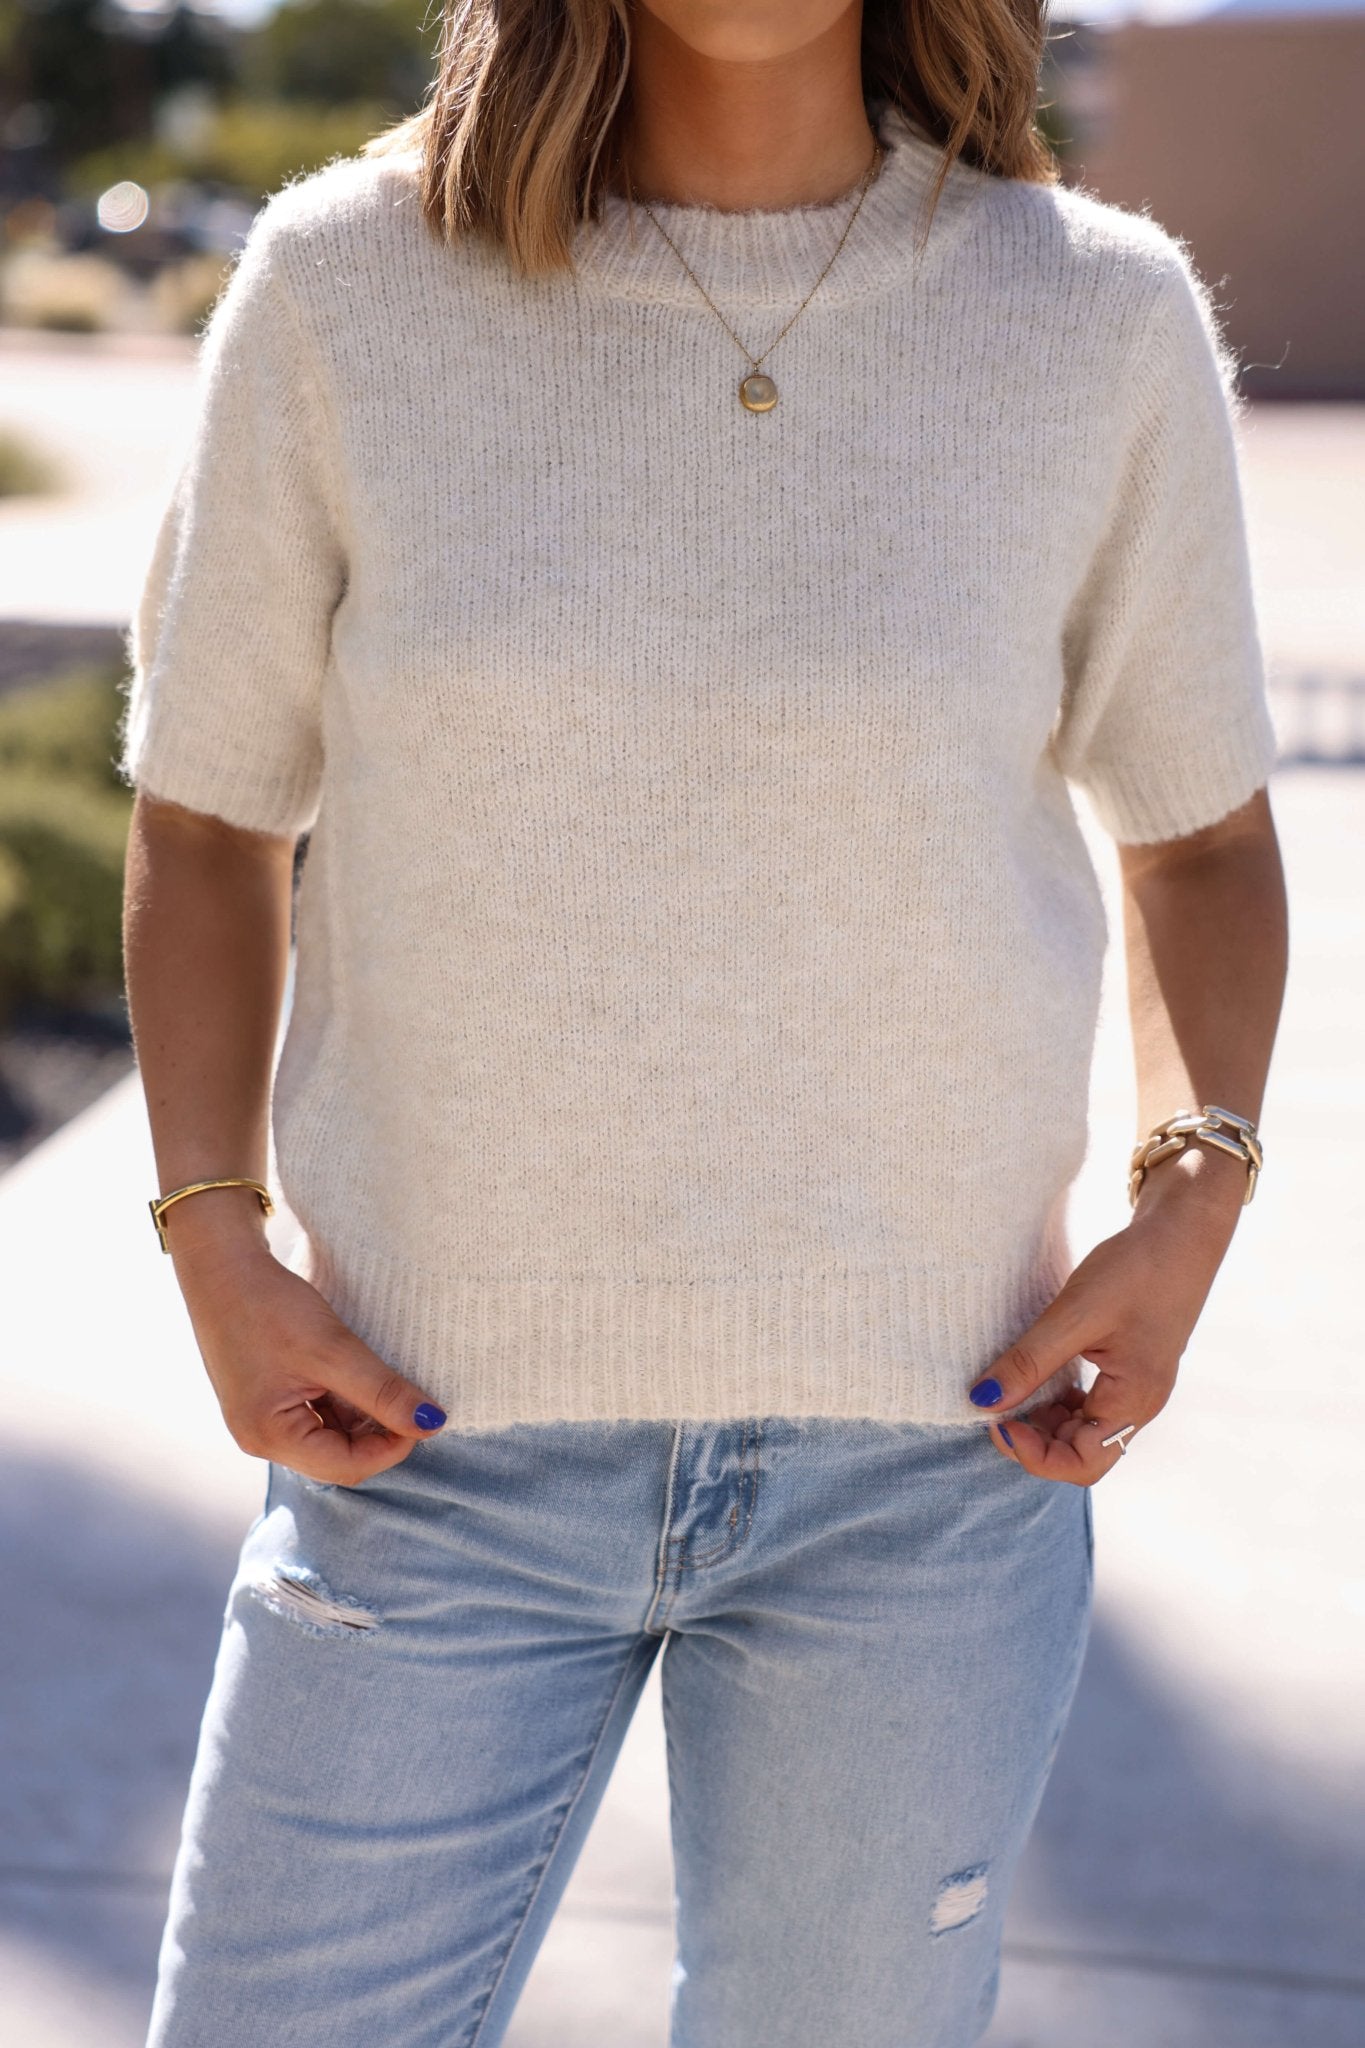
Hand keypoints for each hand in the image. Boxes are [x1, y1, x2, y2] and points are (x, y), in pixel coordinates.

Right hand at [172, 1227, 446, 1484]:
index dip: (393, 1446)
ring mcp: (263, 1422)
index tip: (424, 1414)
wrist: (222, 1267)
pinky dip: (344, 1402)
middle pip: (339, 1457)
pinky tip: (358, 1374)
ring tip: (383, 1379)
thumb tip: (432, 1424)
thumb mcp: (334, 1350)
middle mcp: (261, 1440)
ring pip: (331, 1437)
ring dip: (364, 1417)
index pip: (348, 1465)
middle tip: (409, 1396)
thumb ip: (383, 1392)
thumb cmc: (269, 1306)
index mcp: (270, 1437)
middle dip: (379, 1433)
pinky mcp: (268, 1401)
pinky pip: (316, 1417)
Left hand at [966, 1151, 1245, 1485]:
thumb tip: (983, 1402)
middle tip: (995, 1406)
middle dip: (1034, 1440)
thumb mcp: (1075, 1313)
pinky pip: (1090, 1404)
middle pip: (1081, 1454)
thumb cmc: (1138, 1268)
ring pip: (1083, 1431)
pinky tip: (1037, 1373)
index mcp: (1134, 1401)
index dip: (1032, 1454)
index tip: (996, 1420)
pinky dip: (1059, 1400)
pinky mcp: (1130, 1368)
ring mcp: (1137, 1388)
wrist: (1184, 1229)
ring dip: (1044, 1421)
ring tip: (1011, 1388)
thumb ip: (1030, 1361)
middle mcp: (1140, 1405)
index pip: (1080, 1464)